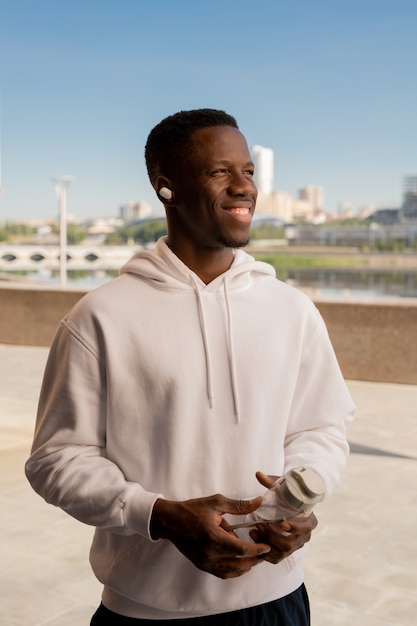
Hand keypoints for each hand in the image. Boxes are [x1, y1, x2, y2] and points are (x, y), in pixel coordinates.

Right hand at [150, 494, 270, 578]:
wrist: (169, 521)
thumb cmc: (192, 509)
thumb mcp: (216, 503)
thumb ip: (239, 505)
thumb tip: (258, 502)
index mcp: (213, 537)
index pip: (241, 549)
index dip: (257, 550)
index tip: (267, 546)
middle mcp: (209, 554)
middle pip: (239, 563)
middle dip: (255, 558)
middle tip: (265, 551)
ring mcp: (205, 562)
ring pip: (232, 571)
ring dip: (246, 566)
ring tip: (256, 557)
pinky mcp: (202, 565)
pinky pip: (222, 573)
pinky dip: (235, 571)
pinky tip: (241, 563)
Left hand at [248, 471, 317, 563]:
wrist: (291, 505)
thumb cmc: (288, 495)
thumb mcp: (282, 487)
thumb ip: (271, 482)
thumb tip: (258, 474)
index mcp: (310, 521)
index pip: (305, 528)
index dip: (294, 527)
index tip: (281, 523)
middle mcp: (304, 536)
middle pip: (290, 543)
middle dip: (273, 536)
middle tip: (260, 524)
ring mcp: (295, 546)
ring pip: (281, 552)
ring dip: (266, 543)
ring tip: (254, 530)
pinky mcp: (285, 552)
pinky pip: (275, 558)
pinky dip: (264, 552)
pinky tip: (254, 538)